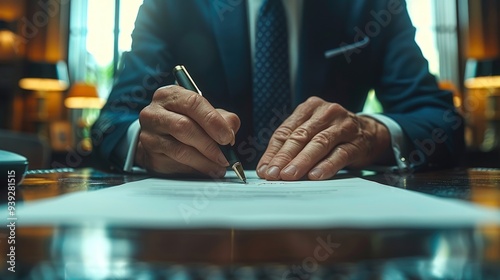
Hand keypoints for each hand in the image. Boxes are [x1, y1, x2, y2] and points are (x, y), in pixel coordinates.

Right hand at [135, 85, 239, 177]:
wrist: (159, 135)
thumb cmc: (186, 119)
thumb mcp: (205, 112)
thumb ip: (222, 118)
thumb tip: (230, 132)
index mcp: (170, 95)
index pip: (192, 103)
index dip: (213, 121)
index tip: (227, 137)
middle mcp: (154, 113)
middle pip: (184, 127)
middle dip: (210, 145)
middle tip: (225, 157)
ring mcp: (149, 135)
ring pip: (179, 150)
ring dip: (204, 161)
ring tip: (218, 167)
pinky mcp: (150, 156)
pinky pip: (175, 165)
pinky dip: (194, 169)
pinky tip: (205, 170)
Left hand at [256, 97, 391, 180]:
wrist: (371, 133)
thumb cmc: (333, 134)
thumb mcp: (312, 131)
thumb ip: (291, 146)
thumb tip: (267, 168)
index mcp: (310, 108)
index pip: (286, 130)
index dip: (274, 151)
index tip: (265, 169)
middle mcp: (327, 112)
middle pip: (301, 136)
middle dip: (284, 157)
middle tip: (273, 174)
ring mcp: (344, 126)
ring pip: (319, 143)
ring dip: (302, 161)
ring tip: (289, 175)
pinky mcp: (358, 142)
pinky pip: (340, 154)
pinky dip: (326, 165)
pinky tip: (315, 175)